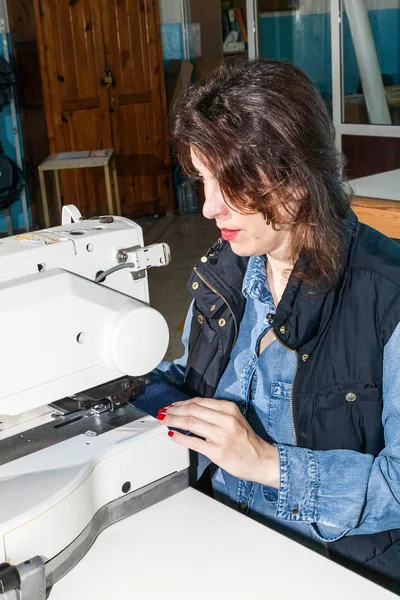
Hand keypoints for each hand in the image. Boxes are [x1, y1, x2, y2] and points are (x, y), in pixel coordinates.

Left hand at [158, 397, 279, 487]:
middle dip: (174, 410)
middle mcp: (225, 420)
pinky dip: (180, 437)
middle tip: (163, 412)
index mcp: (229, 409)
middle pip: (193, 410)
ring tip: (164, 420)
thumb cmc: (247, 441)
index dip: (182, 403)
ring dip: (173, 420)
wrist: (262, 460)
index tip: (172, 405)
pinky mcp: (217, 452)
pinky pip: (194, 442)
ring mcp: (221, 436)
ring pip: (191, 423)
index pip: (199, 402)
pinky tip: (172, 435)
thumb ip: (215, 414)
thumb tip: (190, 411)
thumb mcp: (234, 419)